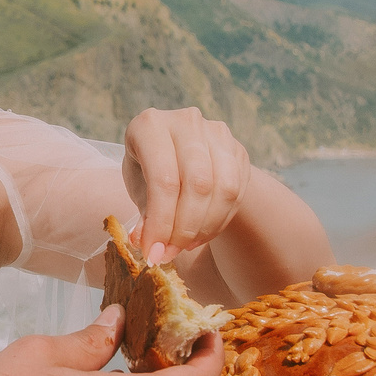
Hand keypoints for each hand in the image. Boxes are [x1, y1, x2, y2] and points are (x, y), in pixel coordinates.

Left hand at [123, 106, 251, 264]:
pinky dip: (219, 222)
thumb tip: (146, 245)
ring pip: (223, 189)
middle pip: (197, 184)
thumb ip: (144, 215)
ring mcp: (216, 133)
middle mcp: (186, 122)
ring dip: (204, 228)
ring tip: (185, 246)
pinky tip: (201, 235)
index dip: (160, 222)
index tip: (153, 253)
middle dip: (184, 228)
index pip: (163, 180)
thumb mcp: (138, 187)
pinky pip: (237, 193)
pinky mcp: (237, 149)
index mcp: (150, 125)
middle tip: (170, 253)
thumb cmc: (150, 170)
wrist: (180, 154)